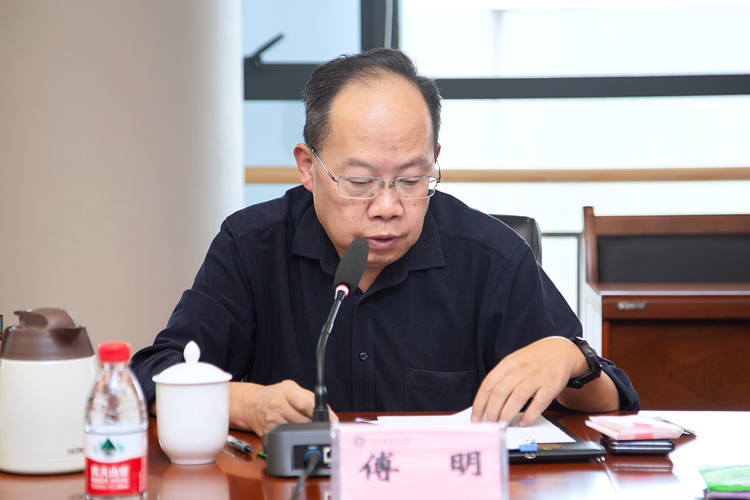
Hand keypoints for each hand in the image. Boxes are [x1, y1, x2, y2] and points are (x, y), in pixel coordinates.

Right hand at [229, 380, 337, 435]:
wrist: (252, 404)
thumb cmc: (276, 395)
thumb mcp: (293, 389)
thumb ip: (311, 400)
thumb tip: (330, 416)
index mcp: (286, 391)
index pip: (307, 403)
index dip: (322, 413)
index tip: (331, 419)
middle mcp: (277, 405)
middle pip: (305, 421)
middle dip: (314, 423)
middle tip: (316, 422)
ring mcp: (272, 421)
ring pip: (298, 432)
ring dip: (305, 431)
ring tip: (301, 423)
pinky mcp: (268, 434)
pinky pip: (288, 439)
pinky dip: (294, 436)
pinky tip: (291, 429)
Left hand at [471, 337, 587, 426]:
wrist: (561, 350)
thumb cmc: (534, 359)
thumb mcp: (514, 361)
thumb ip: (502, 378)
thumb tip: (486, 402)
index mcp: (509, 363)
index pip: (489, 384)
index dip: (480, 403)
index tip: (475, 417)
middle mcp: (521, 369)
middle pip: (501, 392)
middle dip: (492, 411)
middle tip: (489, 423)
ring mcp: (536, 377)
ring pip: (517, 397)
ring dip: (507, 413)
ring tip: (502, 424)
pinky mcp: (551, 386)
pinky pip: (539, 403)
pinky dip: (529, 415)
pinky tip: (523, 422)